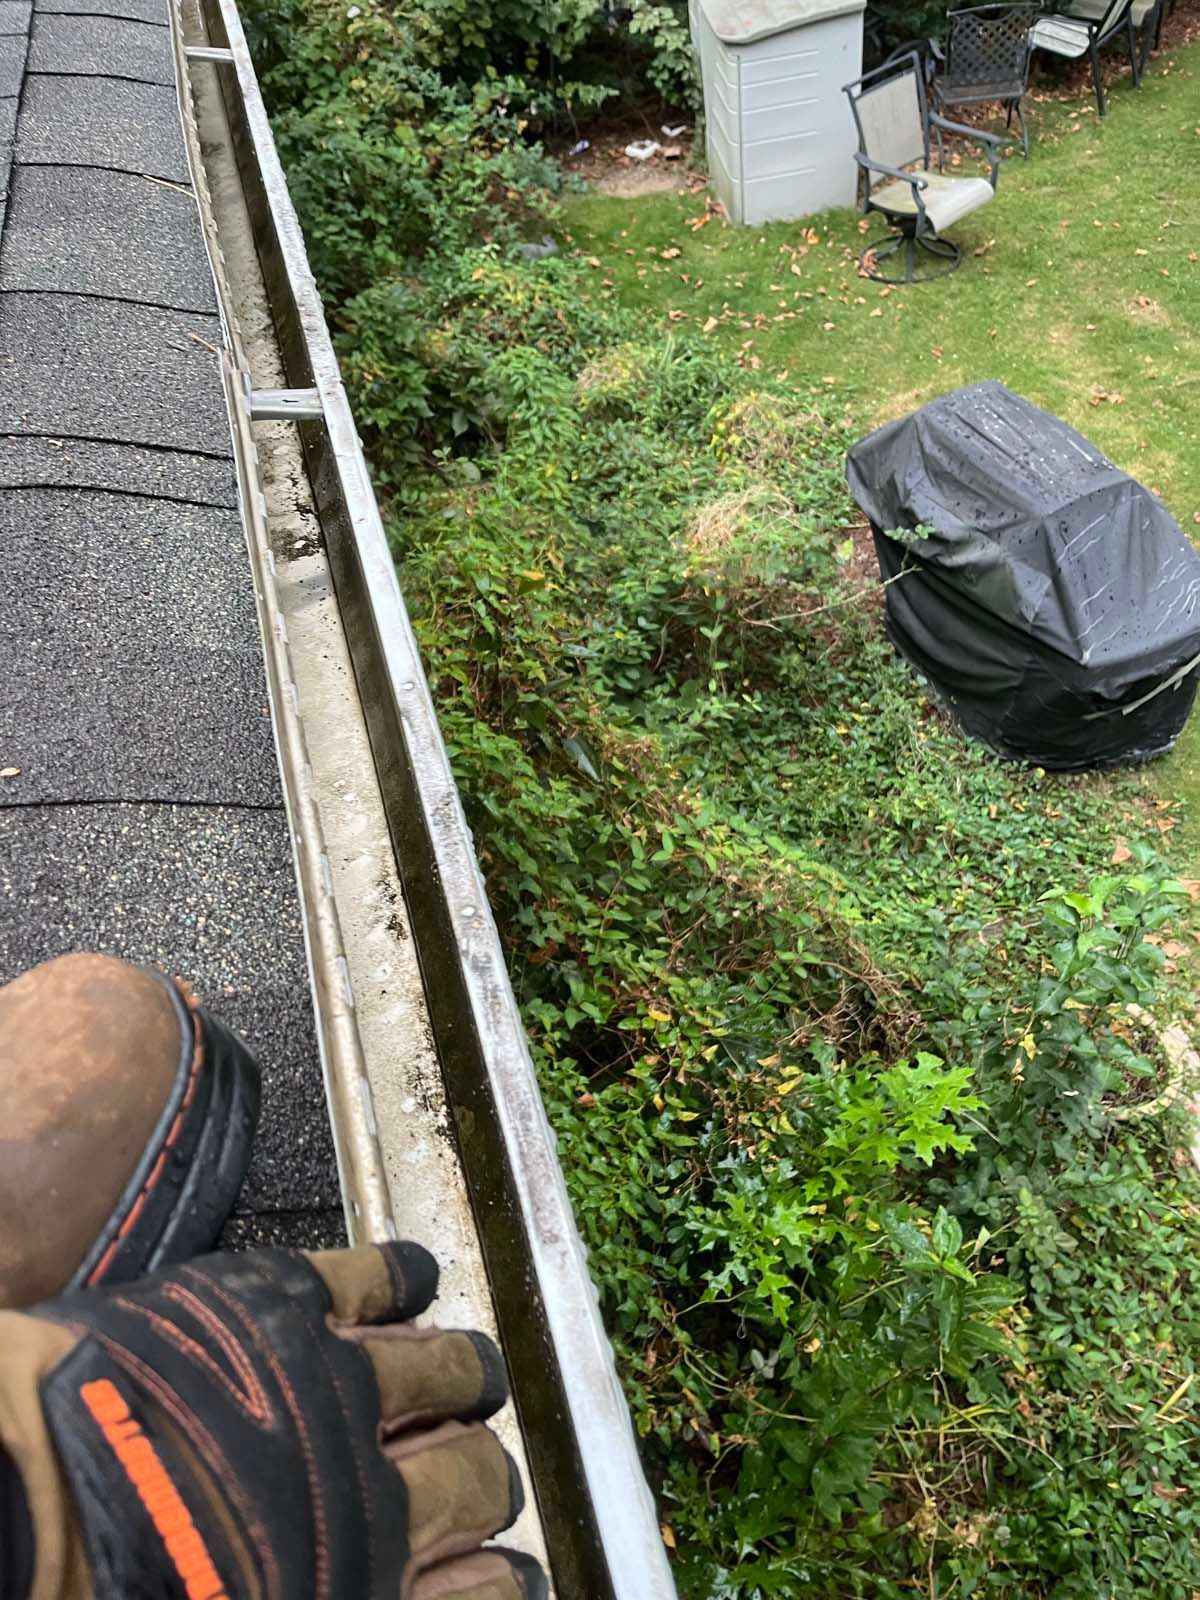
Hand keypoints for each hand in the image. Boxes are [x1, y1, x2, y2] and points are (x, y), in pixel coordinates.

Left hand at [0, 1243, 545, 1598]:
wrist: (17, 1509)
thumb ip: (330, 1599)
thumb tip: (381, 1592)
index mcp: (360, 1592)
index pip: (486, 1590)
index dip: (498, 1578)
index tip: (498, 1570)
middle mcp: (375, 1497)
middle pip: (482, 1475)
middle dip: (486, 1477)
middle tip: (473, 1468)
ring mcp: (336, 1389)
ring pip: (452, 1367)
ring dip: (466, 1374)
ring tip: (467, 1371)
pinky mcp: (285, 1305)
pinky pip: (380, 1276)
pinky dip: (407, 1274)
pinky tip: (416, 1277)